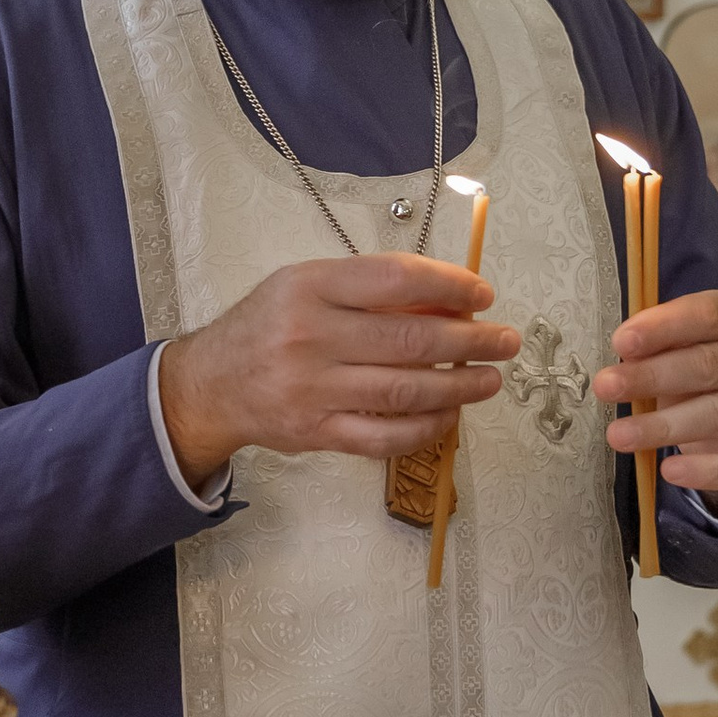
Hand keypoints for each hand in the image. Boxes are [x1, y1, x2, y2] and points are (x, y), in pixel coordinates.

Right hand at [160, 255, 519, 486]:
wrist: (212, 384)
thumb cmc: (269, 325)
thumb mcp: (306, 285)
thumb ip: (368, 290)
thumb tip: (447, 303)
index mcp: (310, 286)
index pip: (395, 280)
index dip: (448, 286)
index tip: (482, 294)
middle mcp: (310, 336)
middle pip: (409, 340)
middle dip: (470, 341)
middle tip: (505, 341)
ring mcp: (313, 390)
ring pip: (405, 391)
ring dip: (459, 387)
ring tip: (490, 380)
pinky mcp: (317, 433)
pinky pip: (385, 437)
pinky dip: (426, 428)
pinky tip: (450, 415)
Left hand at [593, 288, 717, 510]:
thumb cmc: (704, 368)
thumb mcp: (684, 344)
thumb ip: (661, 342)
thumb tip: (624, 352)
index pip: (709, 314)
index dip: (663, 327)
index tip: (621, 342)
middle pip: (709, 364)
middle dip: (652, 376)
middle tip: (606, 387)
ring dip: (664, 426)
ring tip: (619, 434)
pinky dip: (707, 470)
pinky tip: (670, 471)